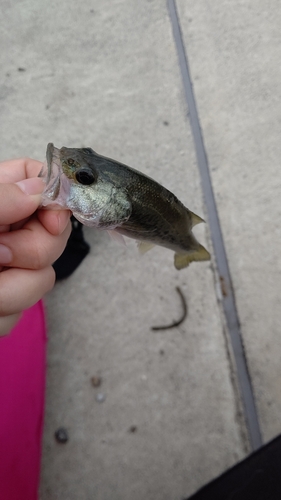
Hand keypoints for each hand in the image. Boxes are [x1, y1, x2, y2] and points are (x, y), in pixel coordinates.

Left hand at [0, 157, 70, 334]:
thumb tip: (38, 189)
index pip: (37, 178)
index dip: (53, 194)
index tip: (48, 217)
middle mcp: (6, 229)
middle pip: (54, 230)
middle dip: (31, 251)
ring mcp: (10, 265)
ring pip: (45, 275)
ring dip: (12, 290)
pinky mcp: (10, 298)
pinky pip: (27, 305)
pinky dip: (3, 311)